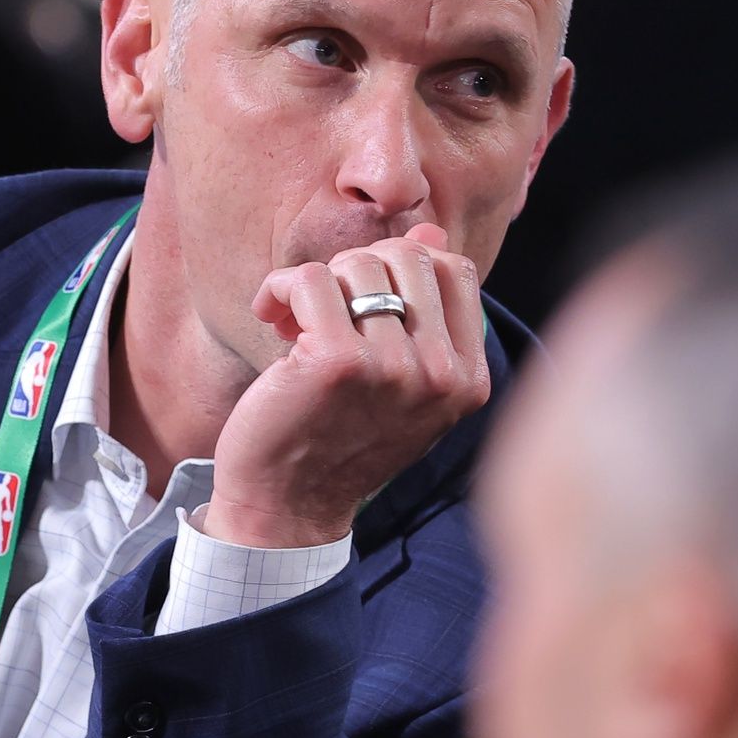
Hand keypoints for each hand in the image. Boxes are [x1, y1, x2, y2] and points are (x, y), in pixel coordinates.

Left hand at [204, 224, 490, 548]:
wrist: (287, 506)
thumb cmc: (339, 435)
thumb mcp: (398, 377)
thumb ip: (422, 309)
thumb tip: (430, 232)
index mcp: (467, 379)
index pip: (452, 270)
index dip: (400, 267)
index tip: (363, 301)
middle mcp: (441, 375)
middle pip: (407, 257)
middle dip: (356, 270)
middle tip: (326, 308)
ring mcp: (393, 369)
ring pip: (356, 266)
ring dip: (315, 285)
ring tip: (297, 323)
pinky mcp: (337, 362)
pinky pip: (309, 280)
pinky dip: (280, 289)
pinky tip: (270, 316)